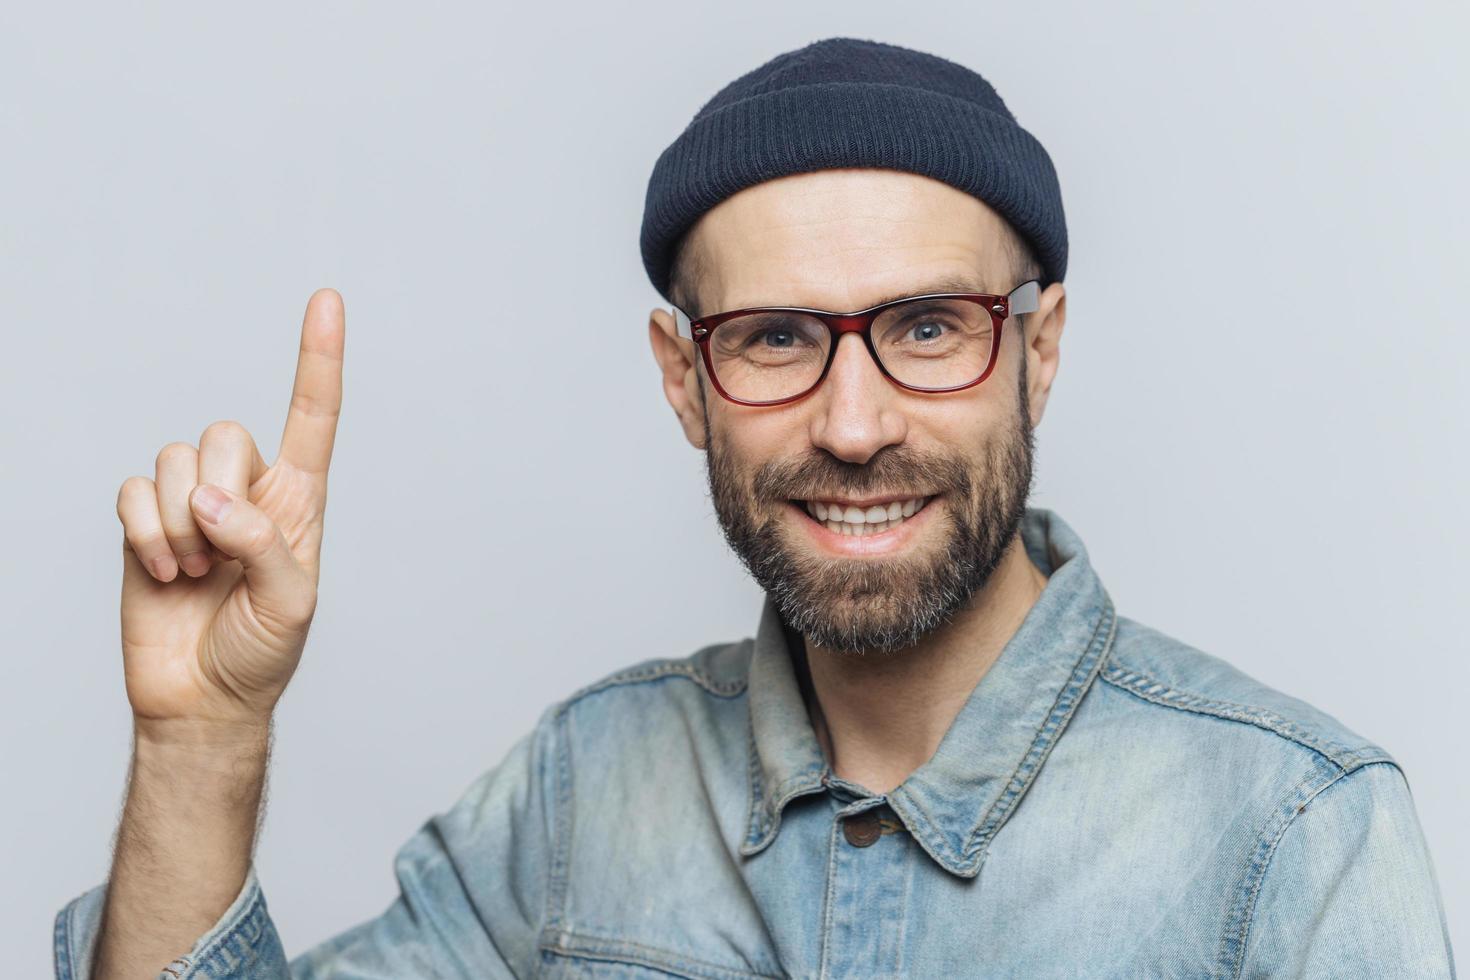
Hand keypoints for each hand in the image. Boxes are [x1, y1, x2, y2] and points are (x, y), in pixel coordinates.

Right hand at [115, 289, 344, 731]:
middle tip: (219, 557)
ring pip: (173, 461)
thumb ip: (262, 543)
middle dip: (215, 494)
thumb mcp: (289, 604)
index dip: (318, 359)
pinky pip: (132, 489)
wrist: (202, 699)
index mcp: (298, 501)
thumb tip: (212, 499)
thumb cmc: (261, 653)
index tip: (327, 299)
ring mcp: (192, 504)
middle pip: (223, 433)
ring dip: (177, 525)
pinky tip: (163, 572)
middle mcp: (247, 491)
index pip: (312, 418)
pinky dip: (143, 533)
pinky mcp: (145, 522)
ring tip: (194, 574)